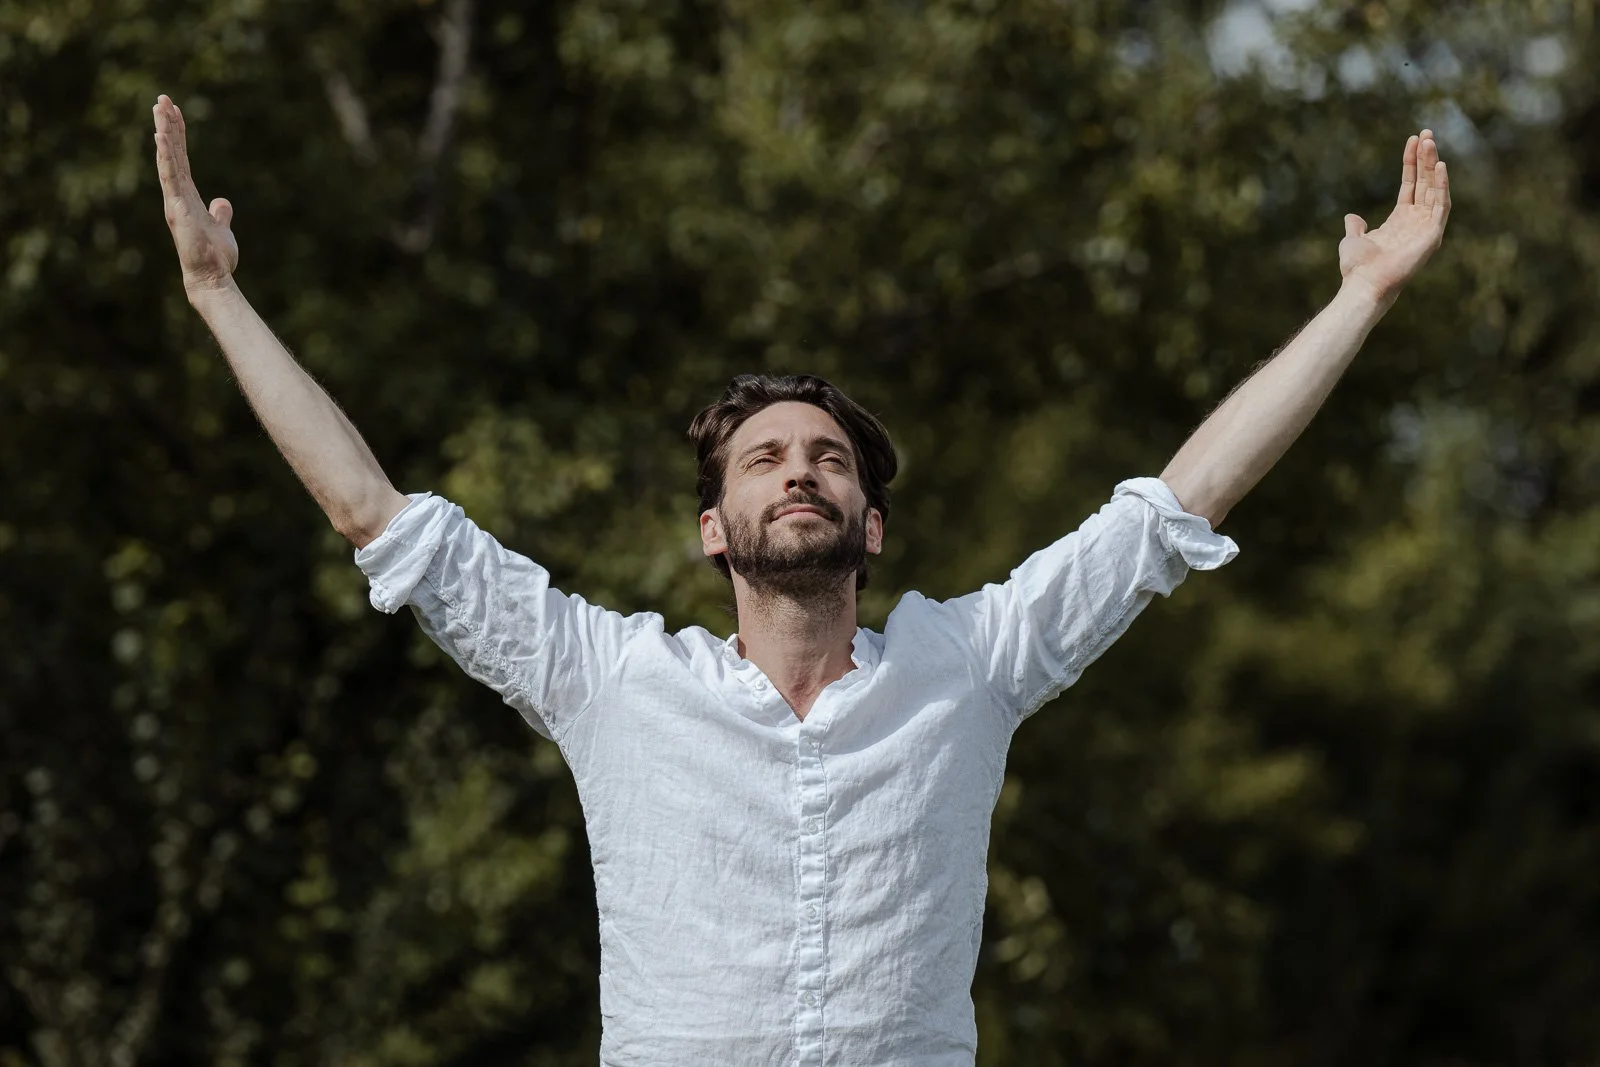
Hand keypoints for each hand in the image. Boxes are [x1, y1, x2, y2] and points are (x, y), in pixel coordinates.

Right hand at [153, 95, 238, 295]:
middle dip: (167, 125)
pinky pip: (170, 178)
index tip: (175, 111)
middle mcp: (178, 194)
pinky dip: (166, 157)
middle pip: (172, 153)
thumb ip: (220, 212)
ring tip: (160, 108)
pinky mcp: (177, 208)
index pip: (182, 158)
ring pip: (168, 160)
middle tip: (162, 99)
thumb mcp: (221, 227)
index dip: (178, 134)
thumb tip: (222, 201)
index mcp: (188, 195)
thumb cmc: (214, 256)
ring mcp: (175, 200)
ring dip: (164, 134)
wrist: (211, 276)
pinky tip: (162, 137)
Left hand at [1339, 130, 1451, 305]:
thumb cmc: (1358, 267)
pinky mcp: (1433, 234)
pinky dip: (1442, 185)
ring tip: (1430, 141)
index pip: (1411, 184)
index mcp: (1401, 220)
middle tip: (1427, 133)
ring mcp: (1427, 227)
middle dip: (1426, 157)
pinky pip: (1441, 205)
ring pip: (1435, 188)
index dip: (1412, 162)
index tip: (1413, 140)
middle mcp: (1417, 220)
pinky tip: (1440, 166)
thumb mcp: (1353, 239)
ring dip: (1434, 164)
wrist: (1364, 283)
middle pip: (1425, 182)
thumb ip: (1355, 227)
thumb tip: (1351, 217)